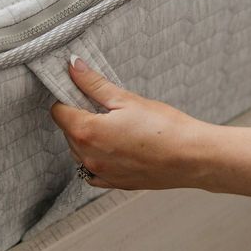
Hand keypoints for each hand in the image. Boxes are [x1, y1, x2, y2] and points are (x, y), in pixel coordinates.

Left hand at [50, 57, 214, 189]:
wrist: (192, 157)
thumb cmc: (164, 127)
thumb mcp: (127, 99)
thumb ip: (94, 84)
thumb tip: (73, 66)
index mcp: (87, 132)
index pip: (58, 111)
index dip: (68, 97)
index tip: (83, 92)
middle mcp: (88, 157)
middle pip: (68, 132)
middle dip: (80, 117)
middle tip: (107, 107)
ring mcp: (101, 173)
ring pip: (80, 152)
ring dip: (89, 138)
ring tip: (118, 127)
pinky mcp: (115, 184)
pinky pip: (94, 171)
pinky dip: (98, 159)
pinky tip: (117, 148)